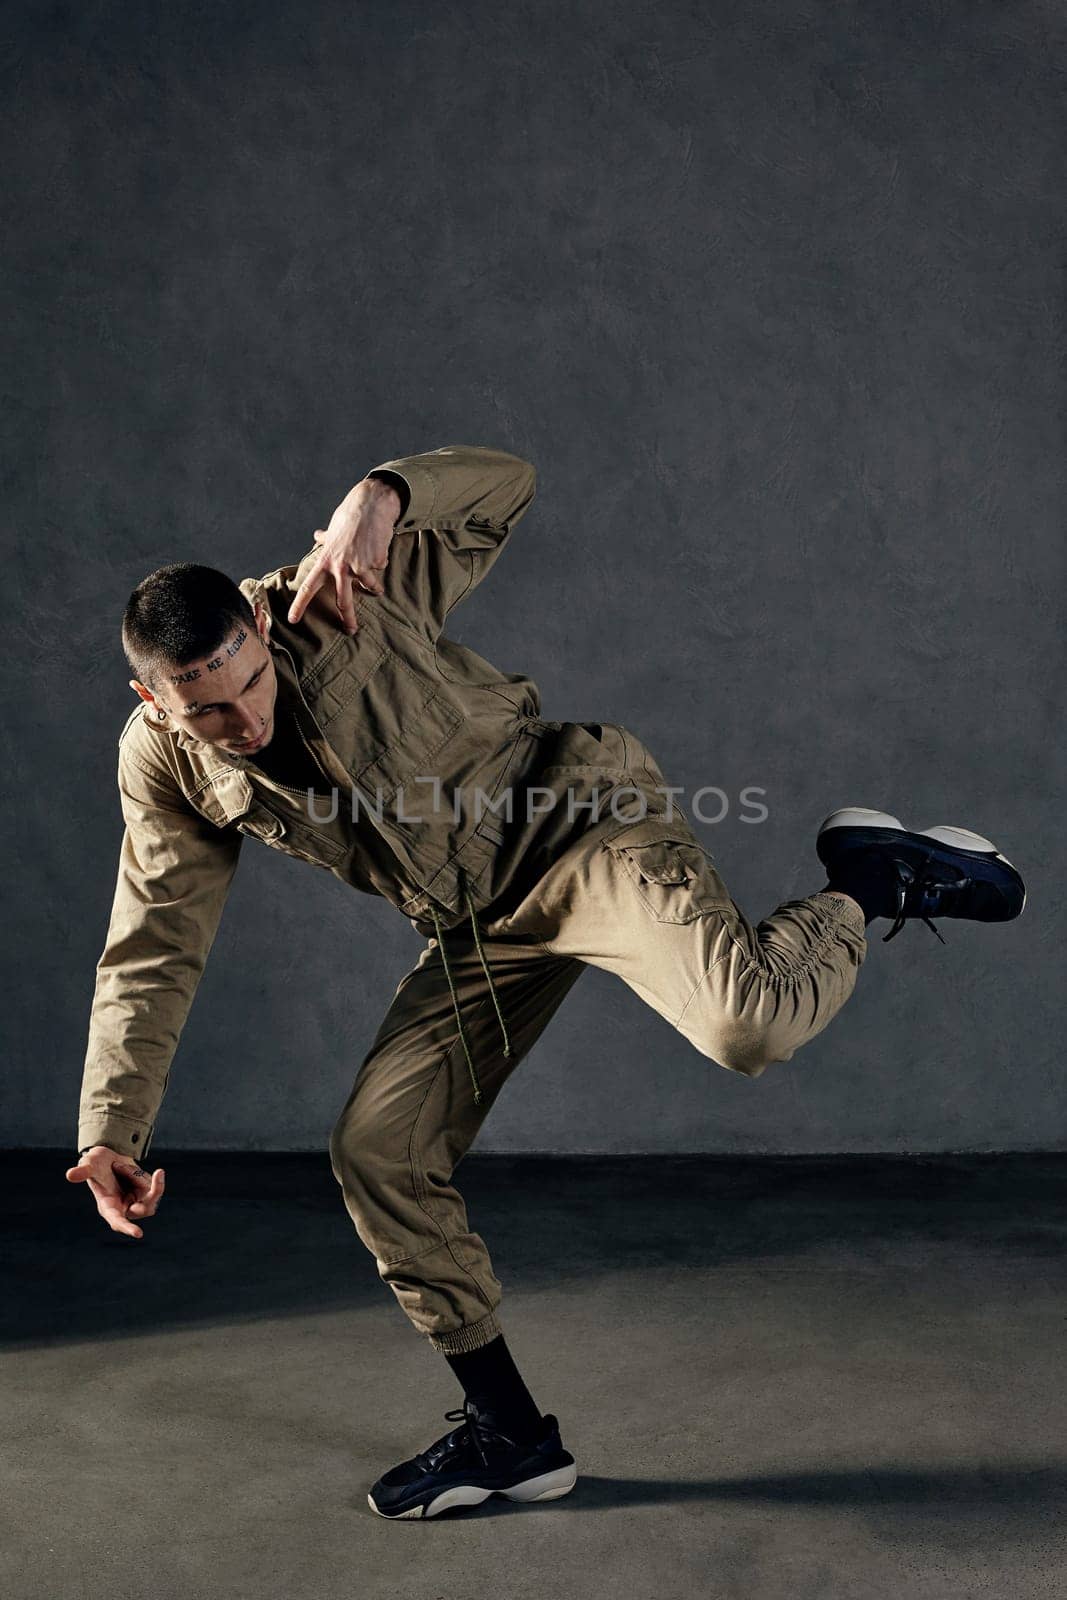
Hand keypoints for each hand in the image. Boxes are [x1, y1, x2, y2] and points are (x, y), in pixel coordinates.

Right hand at [65, 1146, 165, 1240]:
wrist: (108, 1157)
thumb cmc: (95, 1164)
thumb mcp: (89, 1164)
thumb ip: (83, 1171)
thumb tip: (70, 1175)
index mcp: (108, 1208)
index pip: (118, 1221)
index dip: (127, 1227)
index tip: (139, 1234)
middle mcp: (124, 1208)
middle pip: (145, 1209)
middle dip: (154, 1191)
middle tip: (158, 1173)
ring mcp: (138, 1202)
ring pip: (149, 1192)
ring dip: (133, 1174)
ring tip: (117, 1166)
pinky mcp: (147, 1194)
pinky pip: (152, 1183)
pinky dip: (138, 1172)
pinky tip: (126, 1168)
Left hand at [287, 478, 400, 632]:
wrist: (370, 506)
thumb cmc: (349, 516)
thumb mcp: (333, 530)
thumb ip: (326, 538)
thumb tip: (318, 535)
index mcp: (326, 561)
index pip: (309, 587)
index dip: (300, 605)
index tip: (293, 619)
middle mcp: (341, 566)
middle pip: (343, 600)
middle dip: (348, 618)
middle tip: (350, 630)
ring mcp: (360, 565)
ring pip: (369, 585)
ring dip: (374, 588)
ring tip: (377, 590)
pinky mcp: (376, 560)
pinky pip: (380, 567)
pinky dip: (380, 560)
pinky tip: (379, 549)